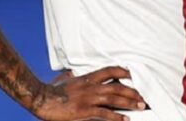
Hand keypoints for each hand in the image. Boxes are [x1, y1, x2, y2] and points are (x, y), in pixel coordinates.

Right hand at [31, 66, 146, 120]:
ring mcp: (88, 99)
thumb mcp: (63, 79)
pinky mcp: (84, 111)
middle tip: (143, 97)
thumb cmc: (51, 90)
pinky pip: (104, 114)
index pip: (110, 70)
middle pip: (117, 86)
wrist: (41, 99)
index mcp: (87, 78)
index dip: (124, 71)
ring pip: (114, 99)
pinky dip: (116, 117)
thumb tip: (70, 72)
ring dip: (129, 103)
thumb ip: (70, 76)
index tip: (134, 75)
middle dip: (132, 91)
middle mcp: (91, 87)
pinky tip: (125, 120)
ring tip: (140, 106)